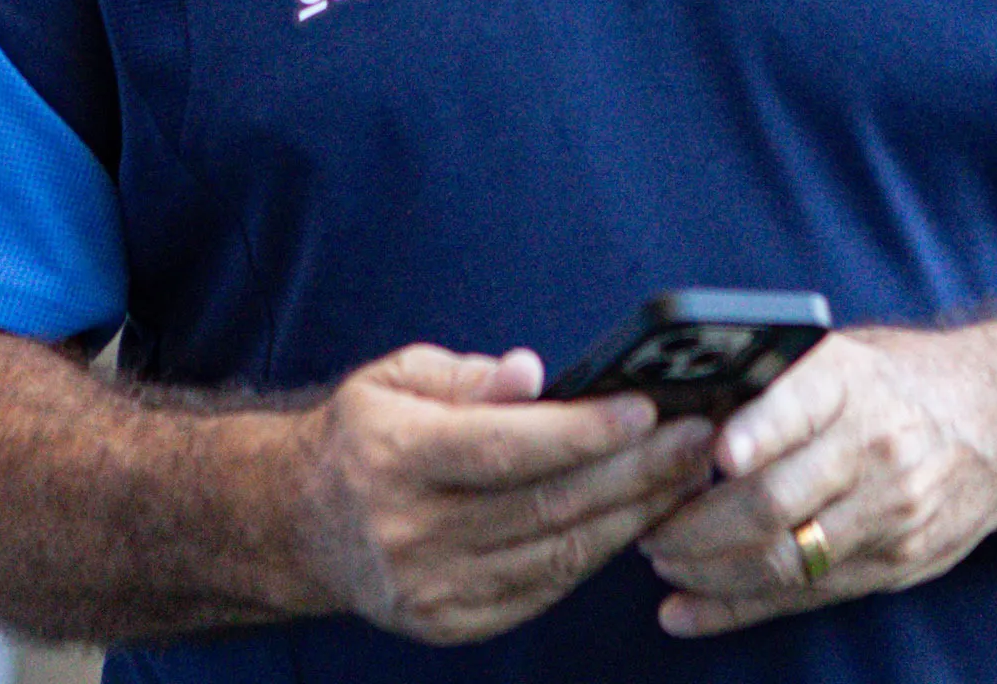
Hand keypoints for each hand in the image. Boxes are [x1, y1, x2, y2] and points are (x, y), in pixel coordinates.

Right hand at [293, 343, 716, 644]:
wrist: (298, 526)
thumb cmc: (362, 436)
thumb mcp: (394, 379)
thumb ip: (467, 375)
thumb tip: (535, 374)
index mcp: (394, 457)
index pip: (505, 448)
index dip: (583, 431)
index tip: (648, 408)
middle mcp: (411, 531)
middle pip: (546, 504)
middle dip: (634, 471)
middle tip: (697, 438)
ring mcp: (431, 588)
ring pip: (557, 553)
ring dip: (633, 513)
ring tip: (686, 475)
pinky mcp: (451, 623)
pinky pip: (544, 587)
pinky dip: (597, 552)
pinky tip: (636, 516)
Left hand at [636, 321, 996, 636]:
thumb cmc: (900, 381)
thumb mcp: (846, 355)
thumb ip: (775, 384)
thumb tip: (676, 409)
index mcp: (853, 382)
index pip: (800, 404)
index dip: (758, 430)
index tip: (717, 452)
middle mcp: (875, 447)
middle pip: (776, 501)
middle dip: (694, 524)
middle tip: (646, 526)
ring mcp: (889, 512)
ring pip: (783, 559)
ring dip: (706, 570)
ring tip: (662, 561)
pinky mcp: (894, 563)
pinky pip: (804, 596)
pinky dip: (735, 609)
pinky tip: (685, 612)